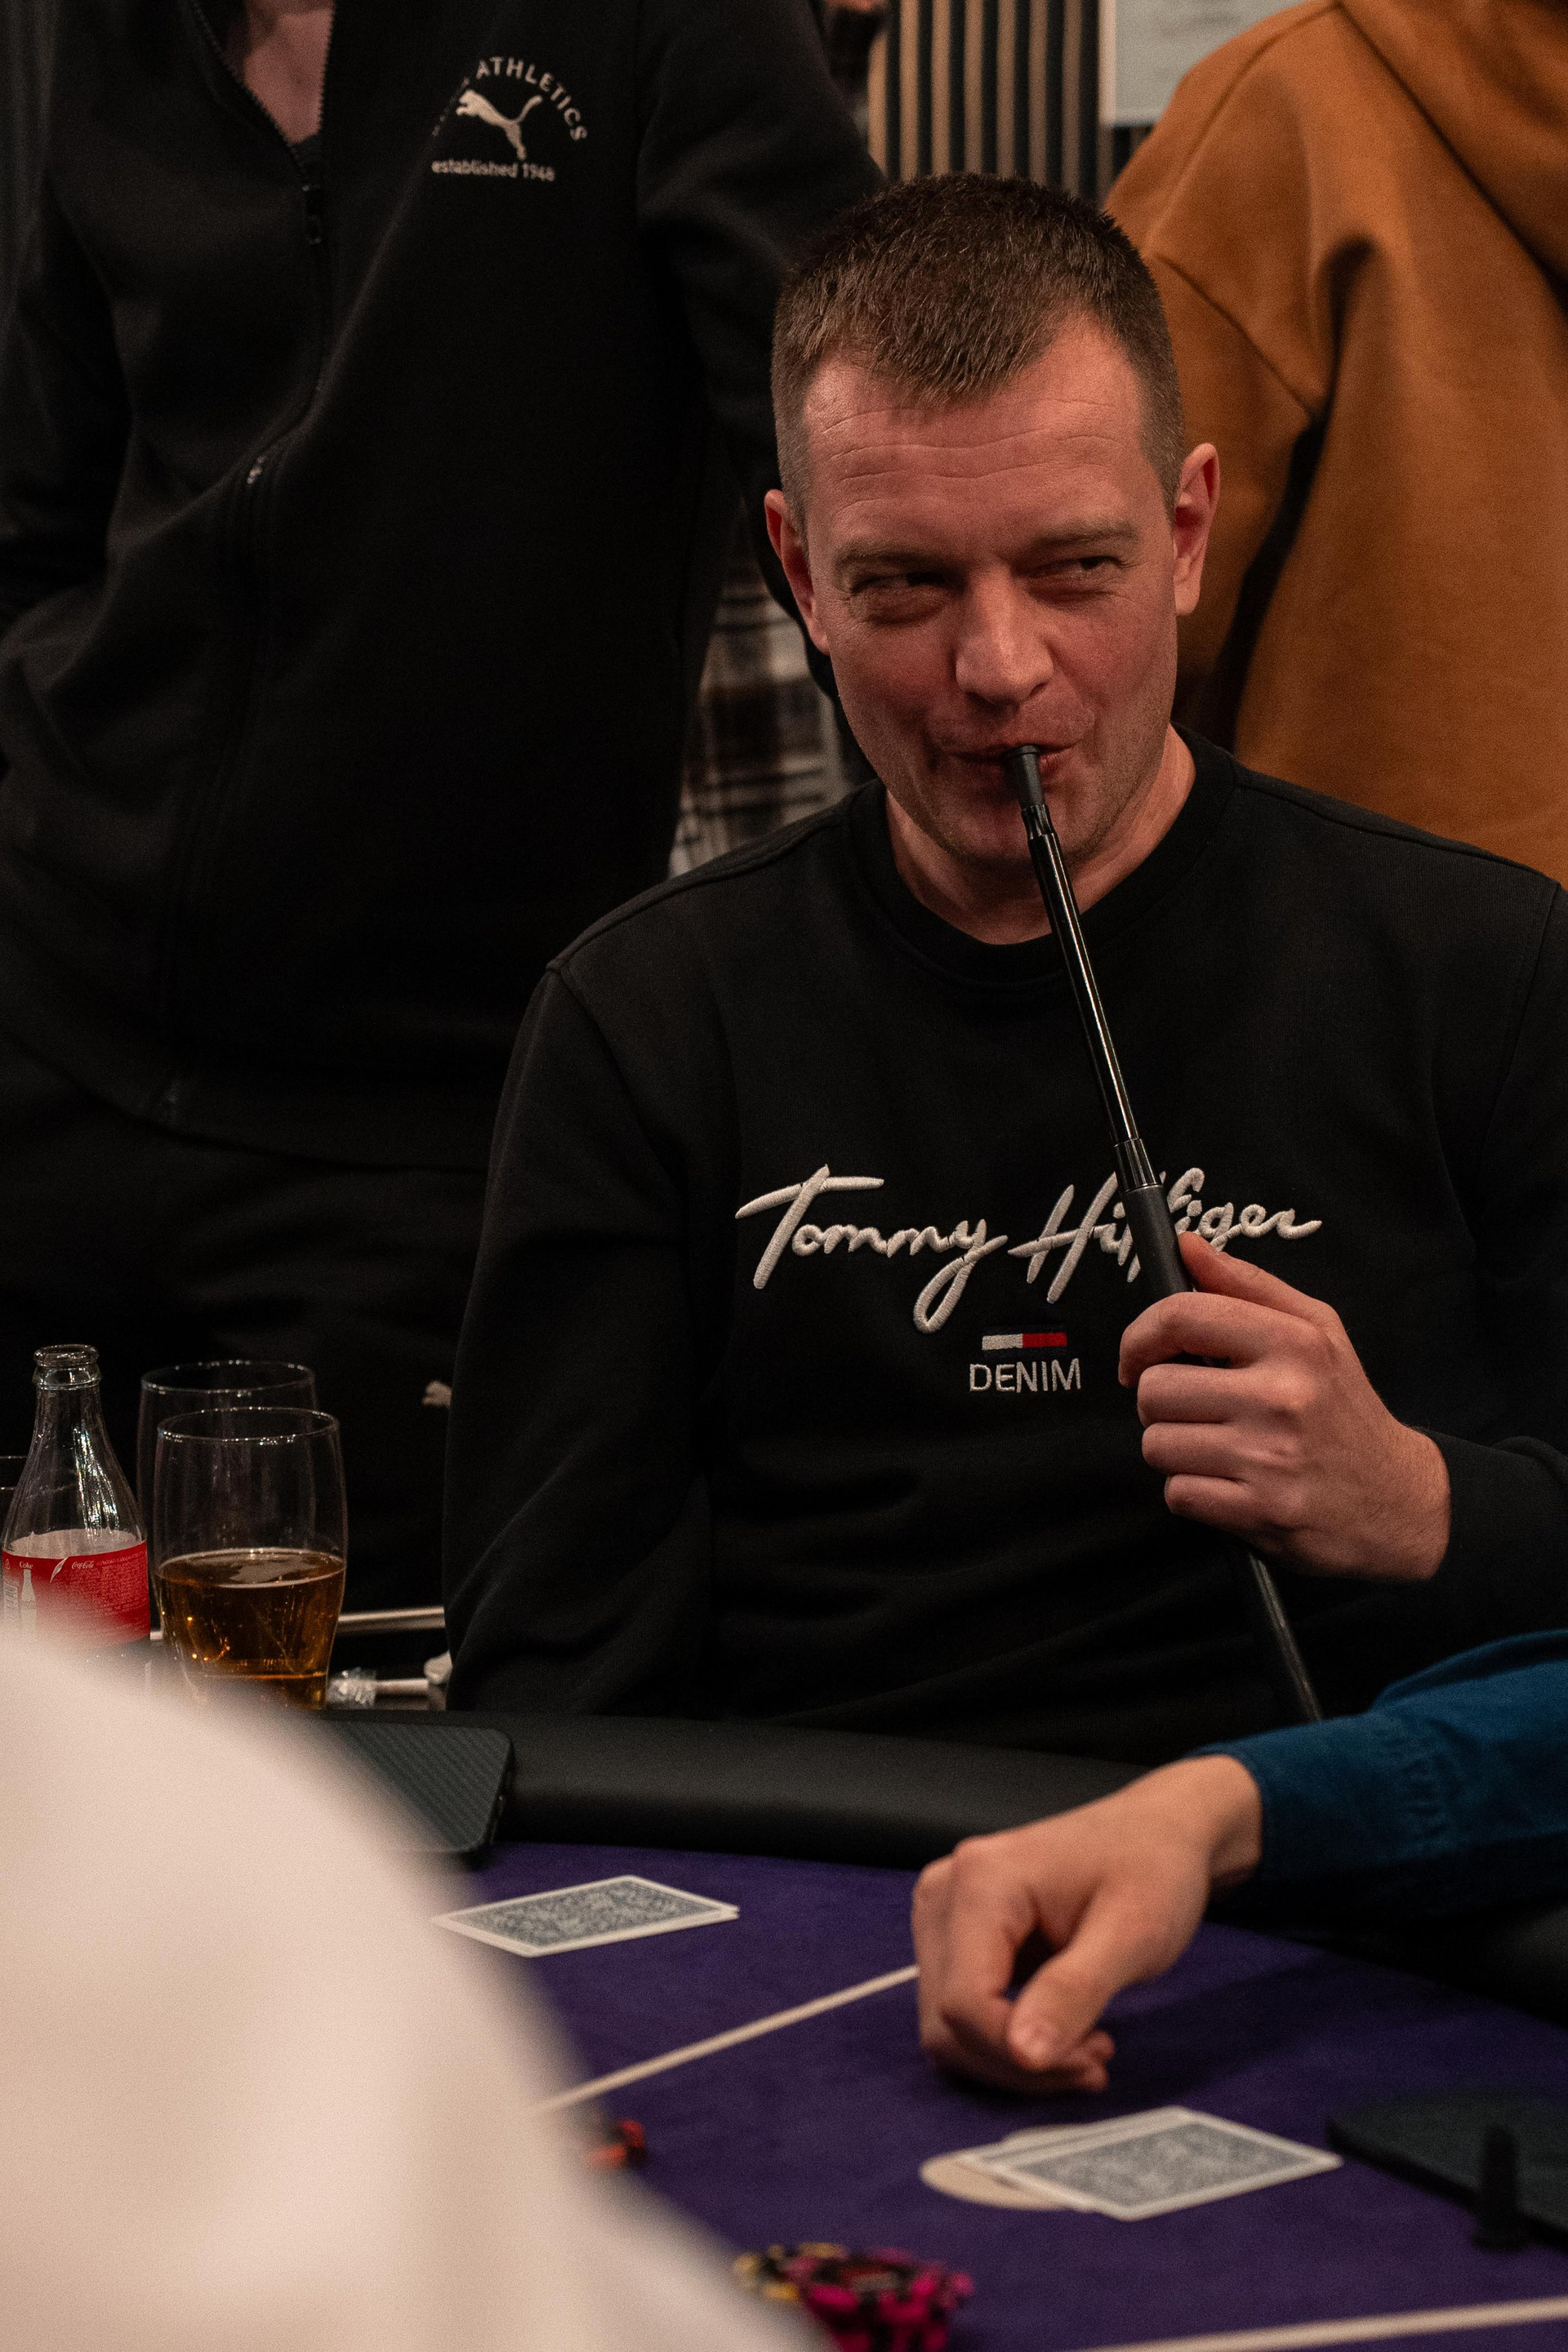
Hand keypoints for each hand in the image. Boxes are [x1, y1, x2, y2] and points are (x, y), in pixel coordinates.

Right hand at [912, 1757, 1262, 2092]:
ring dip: (1014, 2059)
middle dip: (1020, 2063)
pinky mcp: (956, 1934)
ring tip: (1087, 2045)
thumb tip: (1022, 2055)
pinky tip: (1066, 2032)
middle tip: (1096, 2058)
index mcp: (981, 1881)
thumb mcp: (1132, 1931)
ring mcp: (945, 1913)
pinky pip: (962, 2013)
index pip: (964, 2003)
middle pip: (948, 2022)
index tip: (1093, 2059)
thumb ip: (1073, 1992)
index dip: (1019, 2055)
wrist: (1158, 1832)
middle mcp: (946, 1892)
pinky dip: (1008, 2041)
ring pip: (948, 2026)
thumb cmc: (1152, 1867)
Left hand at [1119, 1233, 1449, 1580]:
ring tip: (1220, 1449)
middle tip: (1198, 1412)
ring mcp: (1270, 1458)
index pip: (1181, 1317)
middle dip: (1162, 1405)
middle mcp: (1282, 1397)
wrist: (1399, 1501)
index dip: (1140, 1336)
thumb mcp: (1317, 1331)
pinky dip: (1194, 1493)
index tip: (1137, 1358)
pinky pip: (1177, 1494)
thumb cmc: (1345, 1410)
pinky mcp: (1259, 1511)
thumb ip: (1246, 1284)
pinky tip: (1231, 1485)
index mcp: (1295, 1342)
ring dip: (1176, 1451)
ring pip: (1157, 1445)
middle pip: (1155, 1390)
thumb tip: (1187, 1246)